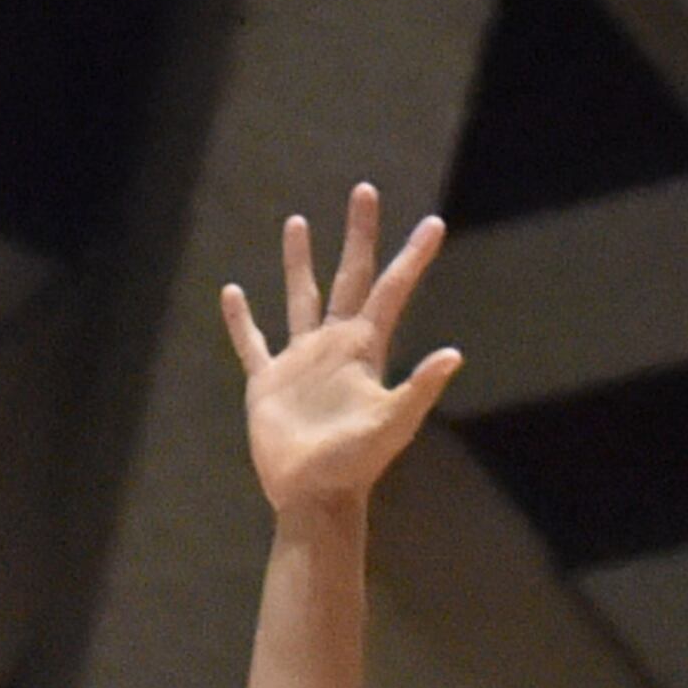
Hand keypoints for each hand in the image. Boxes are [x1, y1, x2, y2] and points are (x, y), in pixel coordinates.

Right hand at [225, 186, 460, 519]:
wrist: (313, 496)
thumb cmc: (355, 465)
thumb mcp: (393, 424)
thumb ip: (420, 388)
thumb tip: (454, 354)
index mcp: (364, 349)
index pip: (391, 291)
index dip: (413, 259)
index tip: (434, 224)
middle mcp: (335, 346)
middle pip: (348, 277)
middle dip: (358, 236)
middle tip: (365, 191)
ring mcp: (300, 362)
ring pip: (300, 298)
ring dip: (300, 262)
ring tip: (298, 222)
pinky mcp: (268, 383)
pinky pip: (253, 342)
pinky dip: (242, 320)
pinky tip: (232, 293)